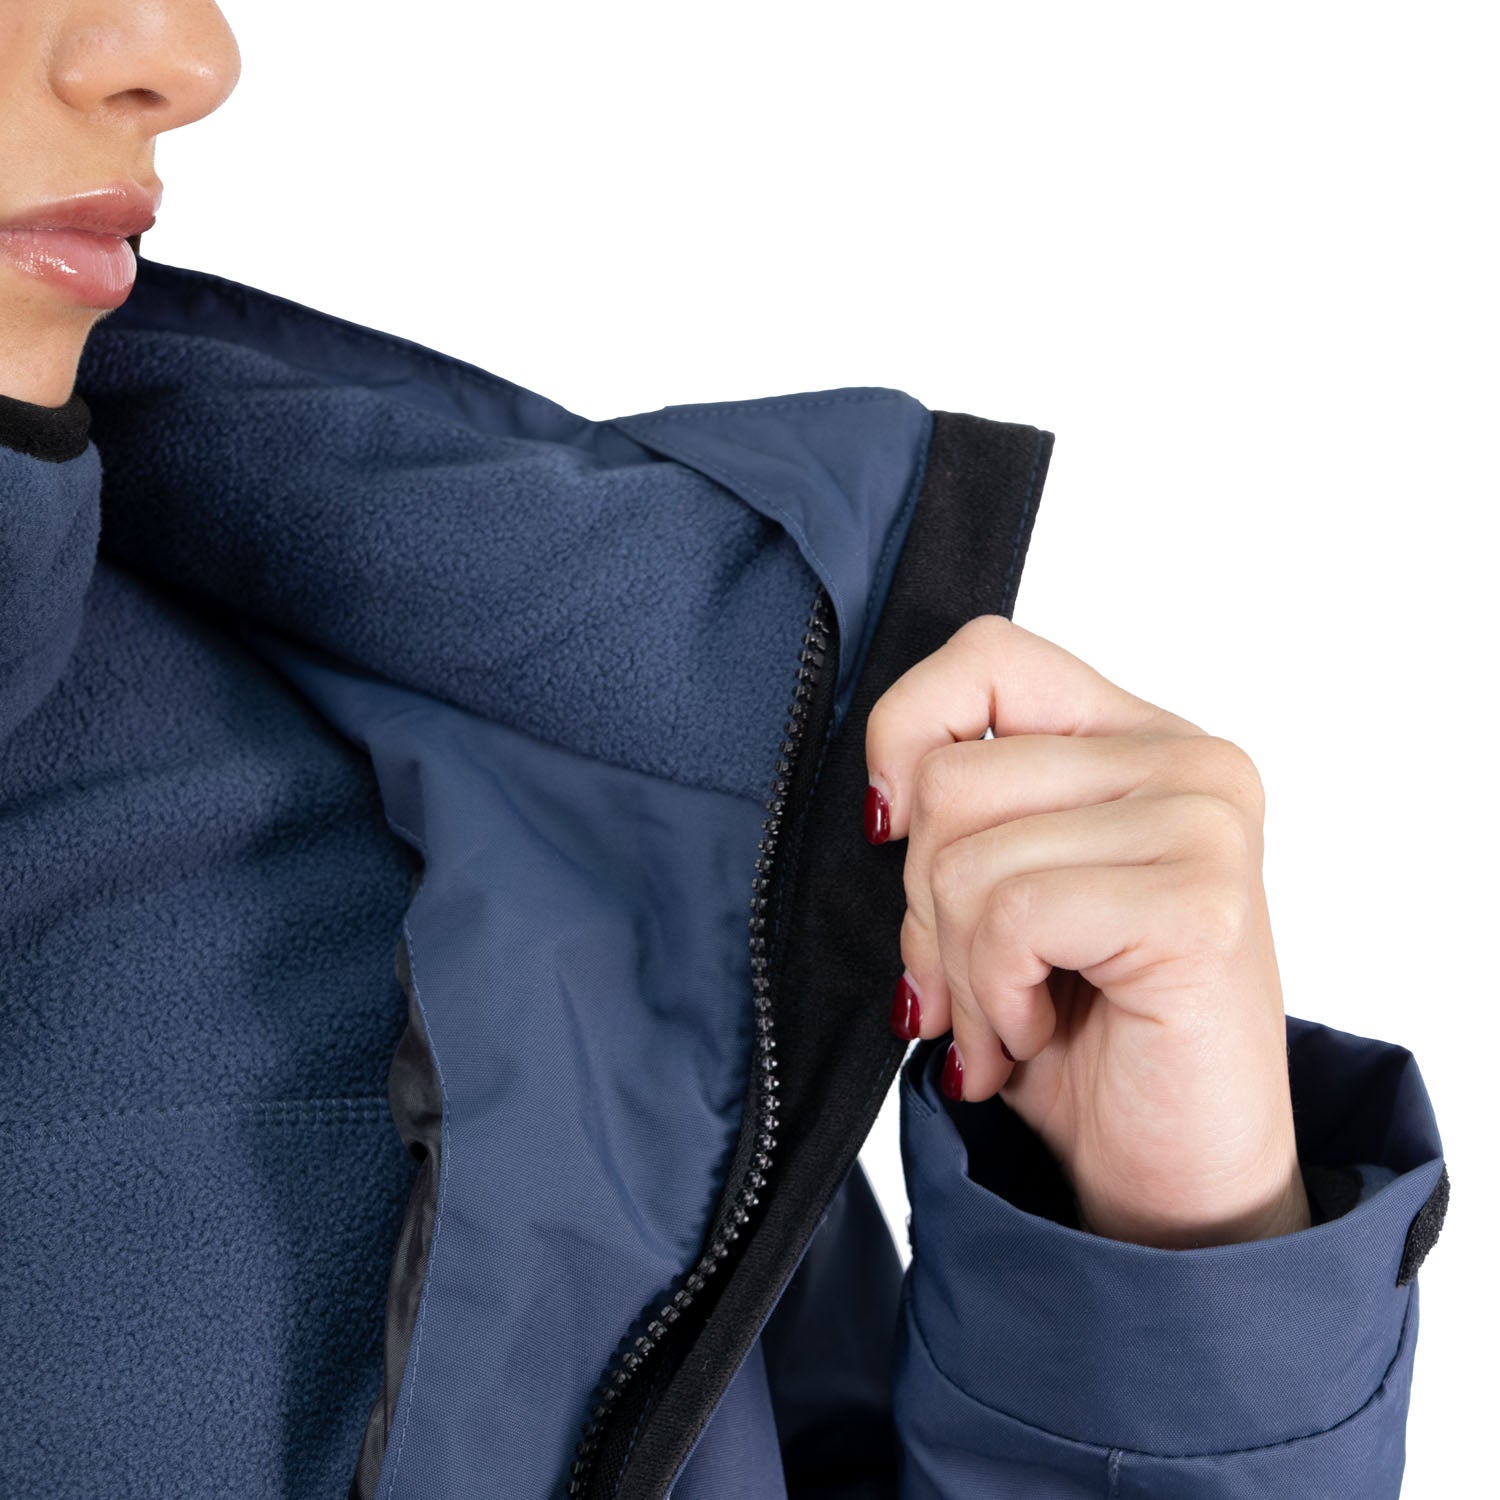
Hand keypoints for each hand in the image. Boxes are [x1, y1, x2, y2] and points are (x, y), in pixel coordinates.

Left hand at [865, 615, 1311, 1248]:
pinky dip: (994, 997)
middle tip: (967, 986)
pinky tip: (1036, 1036)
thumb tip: (878, 798)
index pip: (985, 656)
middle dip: (922, 907)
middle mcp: (1189, 760)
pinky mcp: (1200, 904)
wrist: (1174, 1186)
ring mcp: (1205, 823)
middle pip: (949, 778)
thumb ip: (957, 819)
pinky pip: (1013, 914)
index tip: (889, 833)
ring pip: (966, 853)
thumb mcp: (997, 897)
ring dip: (958, 969)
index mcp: (1138, 739)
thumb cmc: (1083, 1037)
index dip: (902, 736)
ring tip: (1006, 1021)